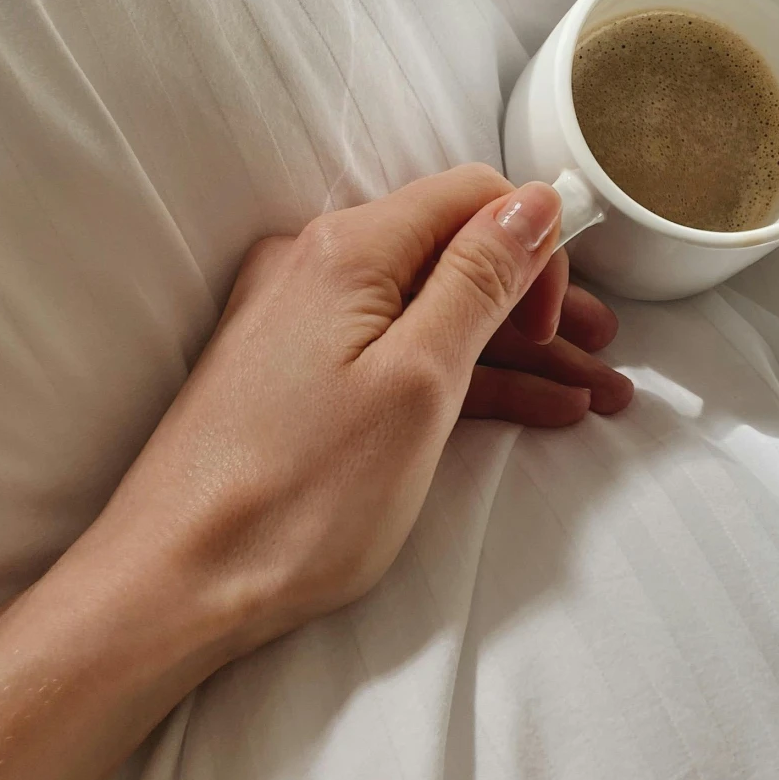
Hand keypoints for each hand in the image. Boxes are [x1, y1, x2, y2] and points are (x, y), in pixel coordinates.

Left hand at [69, 166, 631, 680]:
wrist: (174, 582)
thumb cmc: (296, 495)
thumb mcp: (419, 382)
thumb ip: (478, 283)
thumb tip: (533, 203)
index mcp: (346, 250)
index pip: (470, 197)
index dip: (535, 246)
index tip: (568, 320)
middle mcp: (315, 267)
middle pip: (454, 255)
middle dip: (539, 305)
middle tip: (604, 358)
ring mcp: (301, 325)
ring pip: (434, 315)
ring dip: (515, 353)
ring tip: (594, 396)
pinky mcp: (295, 380)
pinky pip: (398, 358)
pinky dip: (464, 382)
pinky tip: (534, 413)